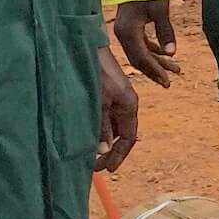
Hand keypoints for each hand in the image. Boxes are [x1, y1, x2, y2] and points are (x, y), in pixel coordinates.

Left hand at [96, 48, 138, 171]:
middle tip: (94, 166)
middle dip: (110, 151)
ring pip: (113, 126)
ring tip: (89, 153)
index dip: (119, 155)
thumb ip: (101, 127)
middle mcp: (127, 104)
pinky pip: (107, 117)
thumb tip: (103, 150)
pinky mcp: (107, 94)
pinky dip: (99, 128)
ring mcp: (117, 99)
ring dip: (103, 140)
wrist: (88, 49)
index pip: (128, 138)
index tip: (108, 169)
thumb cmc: (95, 74)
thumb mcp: (99, 104)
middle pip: (122, 134)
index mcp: (130, 106)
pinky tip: (88, 134)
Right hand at [111, 0, 180, 87]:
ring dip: (156, 61)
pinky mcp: (129, 26)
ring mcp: (125, 30)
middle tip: (170, 82)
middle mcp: (123, 33)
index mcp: (128, 31)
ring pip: (140, 52)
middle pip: (139, 59)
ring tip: (175, 69)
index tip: (168, 82)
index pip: (142, 58)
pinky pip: (140, 44)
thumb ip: (166, 32)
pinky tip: (166, 54)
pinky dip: (152, 50)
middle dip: (155, 70)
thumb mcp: (160, 10)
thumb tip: (172, 53)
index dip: (155, 71)